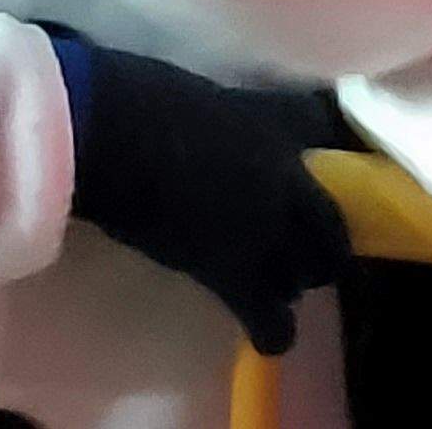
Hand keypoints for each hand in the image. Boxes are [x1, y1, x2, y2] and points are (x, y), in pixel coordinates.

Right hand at [60, 37, 351, 353]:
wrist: (101, 133)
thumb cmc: (124, 95)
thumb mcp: (186, 92)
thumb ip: (213, 116)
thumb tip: (200, 125)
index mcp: (268, 123)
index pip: (322, 129)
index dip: (329, 143)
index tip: (321, 155)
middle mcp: (283, 179)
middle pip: (330, 223)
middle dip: (320, 242)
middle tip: (298, 250)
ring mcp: (265, 229)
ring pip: (308, 270)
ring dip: (292, 278)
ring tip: (273, 287)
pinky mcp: (234, 272)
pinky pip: (269, 317)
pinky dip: (273, 331)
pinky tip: (268, 339)